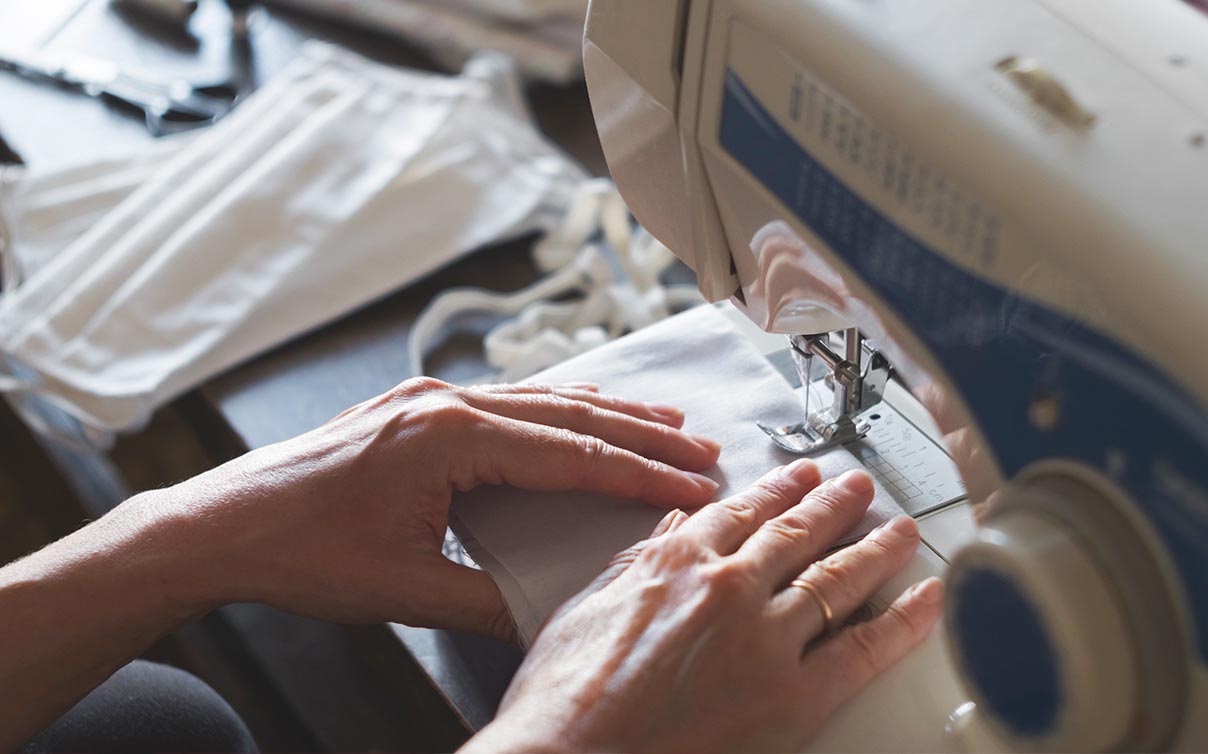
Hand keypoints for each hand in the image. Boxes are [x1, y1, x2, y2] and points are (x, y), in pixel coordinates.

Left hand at [145, 377, 721, 639]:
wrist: (222, 524)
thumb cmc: (302, 552)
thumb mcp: (404, 587)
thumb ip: (486, 600)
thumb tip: (553, 613)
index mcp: (446, 438)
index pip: (567, 454)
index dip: (637, 474)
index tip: (692, 485)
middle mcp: (443, 404)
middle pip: (566, 415)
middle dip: (641, 435)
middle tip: (704, 449)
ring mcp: (427, 400)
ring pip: (540, 399)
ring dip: (606, 413)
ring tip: (668, 421)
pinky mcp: (416, 409)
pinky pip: (505, 401)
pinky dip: (556, 409)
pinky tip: (585, 412)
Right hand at [469, 461, 942, 752]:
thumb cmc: (566, 695)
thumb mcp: (586, 607)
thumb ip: (637, 564)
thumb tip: (668, 530)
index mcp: (676, 561)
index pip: (741, 511)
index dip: (778, 490)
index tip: (799, 478)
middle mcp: (728, 586)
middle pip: (795, 532)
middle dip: (833, 503)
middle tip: (857, 486)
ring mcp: (766, 637)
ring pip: (836, 576)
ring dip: (875, 545)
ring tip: (897, 527)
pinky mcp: (794, 694)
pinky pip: (864, 647)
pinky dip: (903, 619)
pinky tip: (924, 598)